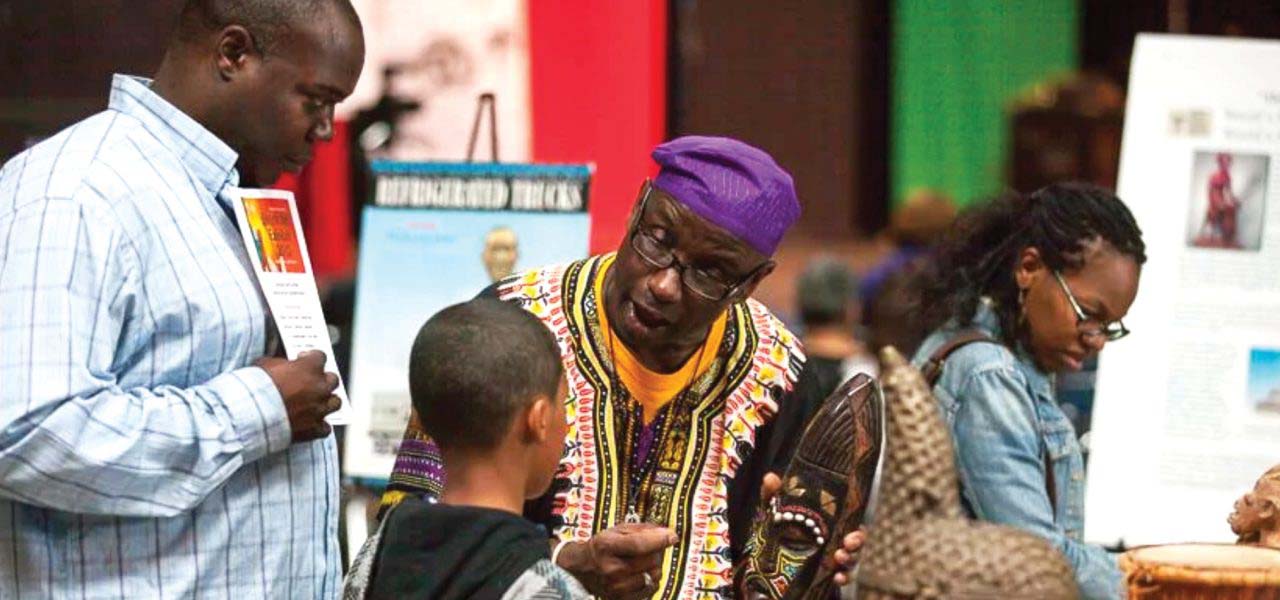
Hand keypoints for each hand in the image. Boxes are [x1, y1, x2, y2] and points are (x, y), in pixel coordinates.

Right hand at [257, 350, 340, 442]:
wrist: (252, 414)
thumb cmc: (257, 388)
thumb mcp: (265, 365)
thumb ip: (280, 363)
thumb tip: (282, 365)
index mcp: (309, 368)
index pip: (320, 357)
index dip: (311, 358)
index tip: (305, 359)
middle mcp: (319, 387)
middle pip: (332, 380)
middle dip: (323, 379)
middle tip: (313, 382)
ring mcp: (319, 409)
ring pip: (335, 403)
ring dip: (327, 402)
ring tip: (318, 403)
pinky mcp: (314, 428)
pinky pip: (325, 428)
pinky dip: (320, 426)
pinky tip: (312, 425)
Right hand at [556, 523, 675, 598]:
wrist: (582, 569)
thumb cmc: (601, 547)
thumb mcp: (616, 530)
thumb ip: (642, 529)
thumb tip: (667, 533)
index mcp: (606, 547)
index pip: (639, 544)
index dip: (659, 539)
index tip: (672, 536)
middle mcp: (611, 569)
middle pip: (650, 561)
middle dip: (657, 551)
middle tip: (652, 547)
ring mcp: (616, 587)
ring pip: (653, 576)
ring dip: (654, 566)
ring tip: (643, 561)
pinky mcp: (622, 599)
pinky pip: (651, 589)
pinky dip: (651, 579)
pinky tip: (641, 573)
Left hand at [760, 472, 866, 585]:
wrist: (773, 552)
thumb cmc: (784, 523)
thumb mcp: (777, 508)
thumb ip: (774, 494)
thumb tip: (770, 478)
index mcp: (834, 522)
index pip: (853, 524)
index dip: (858, 530)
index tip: (853, 532)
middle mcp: (839, 539)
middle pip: (856, 542)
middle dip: (857, 543)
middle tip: (848, 543)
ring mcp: (835, 557)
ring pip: (851, 559)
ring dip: (850, 559)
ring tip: (839, 557)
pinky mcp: (829, 572)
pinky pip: (843, 576)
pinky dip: (843, 577)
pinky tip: (837, 578)